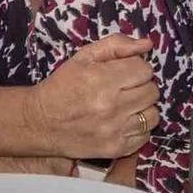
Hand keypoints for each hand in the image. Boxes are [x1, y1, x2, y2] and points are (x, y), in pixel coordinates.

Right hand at [24, 34, 158, 159]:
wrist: (40, 122)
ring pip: (152, 115)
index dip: (134, 68)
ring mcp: (115, 130)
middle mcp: (111, 106)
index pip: (144, 69)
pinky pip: (145, 135)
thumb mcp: (82, 58)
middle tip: (122, 89)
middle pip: (152, 91)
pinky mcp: (117, 148)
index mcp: (101, 80)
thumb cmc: (62, 86)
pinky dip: (137, 128)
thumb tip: (147, 44)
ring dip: (141, 108)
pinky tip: (121, 122)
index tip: (121, 73)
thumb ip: (115, 45)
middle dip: (139, 87)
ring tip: (124, 106)